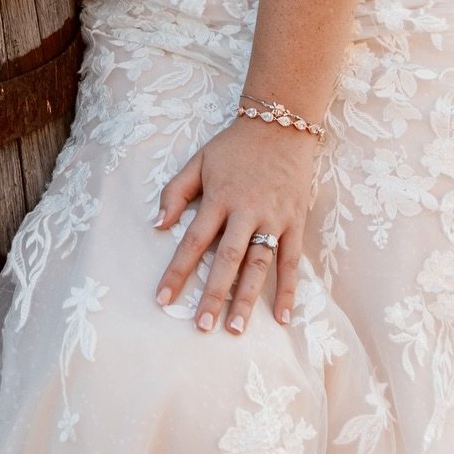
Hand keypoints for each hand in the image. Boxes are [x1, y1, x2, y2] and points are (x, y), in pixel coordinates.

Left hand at [153, 120, 317, 334]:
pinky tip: (283, 316)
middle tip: (202, 326)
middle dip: (213, 294)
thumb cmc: (234, 146)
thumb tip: (157, 225)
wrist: (281, 125)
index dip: (177, 272)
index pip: (194, 241)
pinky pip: (292, 261)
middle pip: (227, 259)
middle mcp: (247, 211)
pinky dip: (289, 289)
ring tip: (235, 328)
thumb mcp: (198, 160)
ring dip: (247, 298)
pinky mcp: (296, 221)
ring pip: (259, 264)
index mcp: (219, 198)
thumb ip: (175, 191)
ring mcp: (275, 218)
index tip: (163, 299)